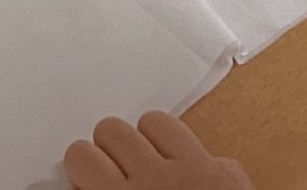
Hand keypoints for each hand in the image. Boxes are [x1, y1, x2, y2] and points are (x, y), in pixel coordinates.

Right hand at [65, 113, 252, 189]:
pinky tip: (185, 176)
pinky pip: (195, 140)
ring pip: (153, 122)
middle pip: (111, 129)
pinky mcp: (226, 172)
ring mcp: (192, 171)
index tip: (89, 183)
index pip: (80, 156)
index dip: (82, 169)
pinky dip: (186, 153)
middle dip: (110, 150)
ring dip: (147, 142)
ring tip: (150, 166)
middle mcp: (154, 181)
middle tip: (117, 175)